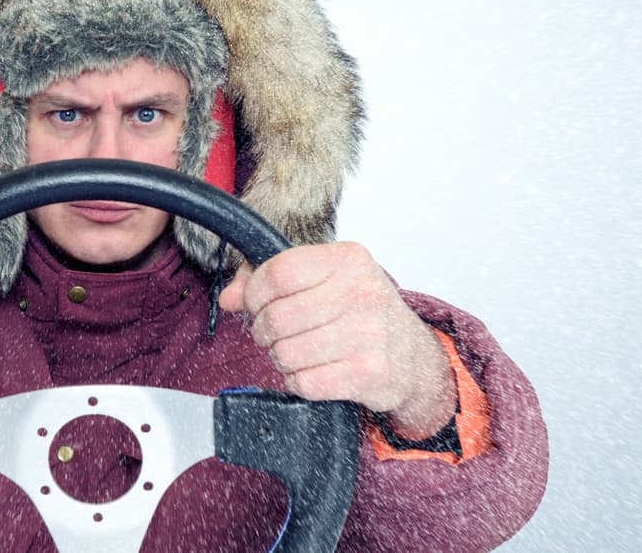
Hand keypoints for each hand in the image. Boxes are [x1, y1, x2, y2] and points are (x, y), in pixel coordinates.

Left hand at [218, 242, 455, 439]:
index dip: (254, 293)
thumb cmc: (360, 312)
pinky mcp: (368, 373)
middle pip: (277, 317)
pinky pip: (304, 382)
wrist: (412, 356)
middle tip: (274, 334)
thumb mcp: (323, 280)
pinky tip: (313, 370)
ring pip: (286, 353)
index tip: (255, 303)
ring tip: (298, 351)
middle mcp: (362, 292)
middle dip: (263, 331)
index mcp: (348, 260)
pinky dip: (298, 381)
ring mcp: (368, 334)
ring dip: (281, 358)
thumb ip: (269, 280)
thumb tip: (229, 298)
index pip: (278, 272)